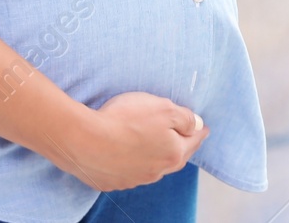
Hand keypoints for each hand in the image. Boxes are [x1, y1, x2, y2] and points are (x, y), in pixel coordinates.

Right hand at [55, 90, 207, 191]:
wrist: (84, 140)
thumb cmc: (125, 119)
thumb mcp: (164, 108)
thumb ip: (185, 118)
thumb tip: (198, 125)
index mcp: (172, 154)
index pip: (193, 142)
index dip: (199, 132)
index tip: (204, 129)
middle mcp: (156, 172)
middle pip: (174, 158)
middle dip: (180, 147)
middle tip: (185, 137)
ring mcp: (133, 179)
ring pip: (152, 167)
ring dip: (155, 156)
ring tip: (153, 145)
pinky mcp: (112, 181)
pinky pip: (129, 171)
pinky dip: (132, 162)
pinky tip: (126, 153)